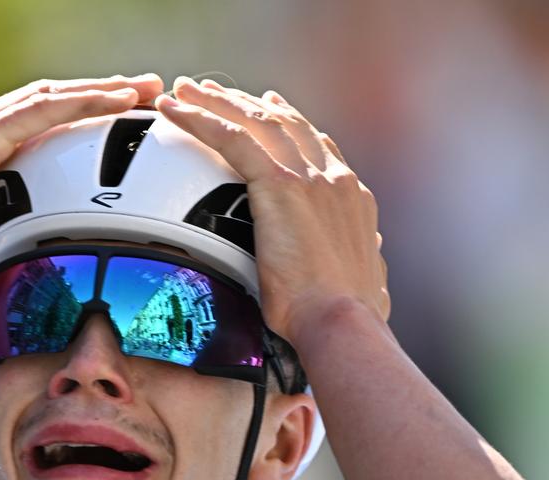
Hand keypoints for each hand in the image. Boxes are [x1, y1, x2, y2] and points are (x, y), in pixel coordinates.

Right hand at [0, 75, 164, 299]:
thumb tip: (4, 250)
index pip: (30, 124)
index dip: (73, 118)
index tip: (112, 123)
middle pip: (47, 101)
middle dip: (98, 95)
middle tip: (144, 92)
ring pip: (51, 97)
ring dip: (103, 91)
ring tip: (145, 88)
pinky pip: (42, 111)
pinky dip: (85, 103)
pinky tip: (119, 101)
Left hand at [156, 79, 388, 345]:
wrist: (340, 321)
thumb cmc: (343, 319)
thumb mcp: (361, 284)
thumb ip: (362, 264)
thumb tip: (373, 267)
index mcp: (350, 198)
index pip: (318, 147)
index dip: (292, 124)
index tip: (273, 109)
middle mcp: (333, 178)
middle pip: (285, 125)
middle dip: (248, 104)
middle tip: (217, 91)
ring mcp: (309, 178)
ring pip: (256, 123)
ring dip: (217, 102)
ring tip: (185, 90)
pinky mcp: (281, 186)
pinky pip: (233, 139)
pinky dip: (201, 119)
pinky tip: (175, 110)